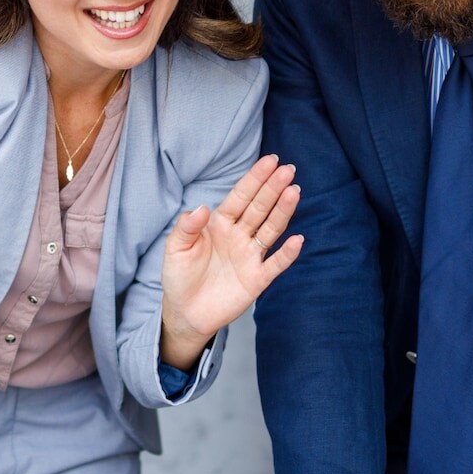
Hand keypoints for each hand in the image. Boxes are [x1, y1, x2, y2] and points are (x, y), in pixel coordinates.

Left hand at [158, 155, 303, 368]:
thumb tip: (202, 208)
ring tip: (295, 191)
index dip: (255, 179)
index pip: (240, 197)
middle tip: (288, 169)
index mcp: (219, 224)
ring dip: (283, 211)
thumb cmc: (179, 277)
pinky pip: (275, 264)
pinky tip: (297, 240)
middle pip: (260, 208)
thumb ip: (186, 227)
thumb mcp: (175, 249)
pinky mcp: (257, 279)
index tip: (270, 161)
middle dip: (273, 188)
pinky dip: (286, 254)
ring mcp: (250, 256)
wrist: (185, 312)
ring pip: (270, 229)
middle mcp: (238, 236)